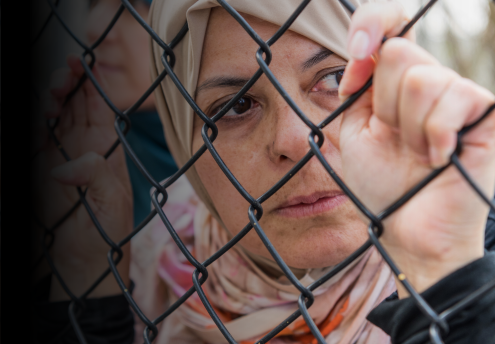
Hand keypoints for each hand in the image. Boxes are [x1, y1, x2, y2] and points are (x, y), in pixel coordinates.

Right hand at [32, 55, 132, 299]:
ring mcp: (63, 153)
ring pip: (56, 115)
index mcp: (108, 147)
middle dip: (69, 83)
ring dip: (52, 99)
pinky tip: (40, 116)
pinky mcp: (44, 165)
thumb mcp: (110, 202)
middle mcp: (86, 146)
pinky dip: (38, 123)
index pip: (100, 106)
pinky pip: (40, 136)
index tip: (83, 63)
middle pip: (75, 104)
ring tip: (51, 96)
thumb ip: (94, 176)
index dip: (92, 83)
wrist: (87, 257)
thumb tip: (61, 168)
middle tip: (63, 76)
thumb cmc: (108, 230)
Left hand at [338, 2, 494, 297]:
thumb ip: (358, 89)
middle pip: (398, 53)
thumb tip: (366, 50)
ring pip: (420, 78)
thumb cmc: (383, 184)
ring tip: (419, 154)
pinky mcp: (486, 114)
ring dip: (408, 128)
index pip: (391, 25)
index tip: (356, 48)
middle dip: (384, 106)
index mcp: (397, 83)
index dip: (373, 22)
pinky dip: (435, 136)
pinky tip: (440, 158)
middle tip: (396, 140)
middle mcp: (431, 82)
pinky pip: (455, 97)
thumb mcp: (355, 131)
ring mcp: (460, 96)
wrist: (408, 227)